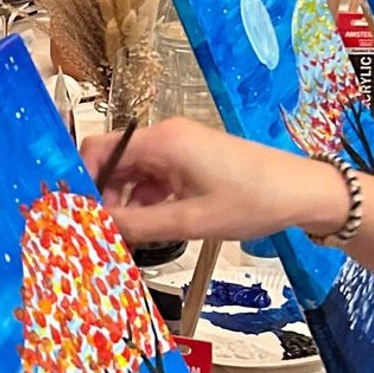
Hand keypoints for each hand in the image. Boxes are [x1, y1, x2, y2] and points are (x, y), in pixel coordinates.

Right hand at [82, 118, 343, 249]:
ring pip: (131, 173)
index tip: (72, 211)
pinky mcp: (190, 161)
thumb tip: (96, 227)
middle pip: (113, 161)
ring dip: (123, 202)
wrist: (301, 193)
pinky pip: (153, 178)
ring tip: (121, 235)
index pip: (99, 150)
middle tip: (94, 231)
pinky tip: (147, 227)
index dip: (81, 179)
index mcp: (163, 141)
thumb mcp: (190, 221)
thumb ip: (139, 224)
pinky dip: (144, 201)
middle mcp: (166, 137)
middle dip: (100, 195)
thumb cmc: (252, 201)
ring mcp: (179, 148)